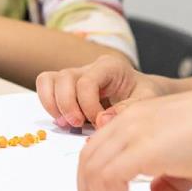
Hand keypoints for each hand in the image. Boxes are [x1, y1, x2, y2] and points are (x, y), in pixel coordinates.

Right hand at [36, 55, 165, 128]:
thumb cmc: (144, 95)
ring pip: (49, 80)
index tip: (99, 122)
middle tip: (79, 124)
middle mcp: (89, 67)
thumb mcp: (146, 101)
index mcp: (110, 66)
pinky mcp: (66, 86)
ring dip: (54, 105)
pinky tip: (64, 120)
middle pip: (64, 78)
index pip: (87, 81)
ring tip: (69, 123)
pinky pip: (45, 87)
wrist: (142, 93)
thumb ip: (127, 109)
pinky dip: (49, 104)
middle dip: (68, 106)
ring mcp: (75, 75)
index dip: (88, 106)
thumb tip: (101, 120)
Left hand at [76, 83, 191, 190]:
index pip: (97, 147)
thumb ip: (166, 178)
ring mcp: (133, 132)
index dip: (93, 175)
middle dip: (88, 188)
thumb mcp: (185, 158)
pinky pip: (108, 178)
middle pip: (88, 159)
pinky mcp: (143, 149)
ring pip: (92, 170)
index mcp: (135, 116)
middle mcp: (129, 120)